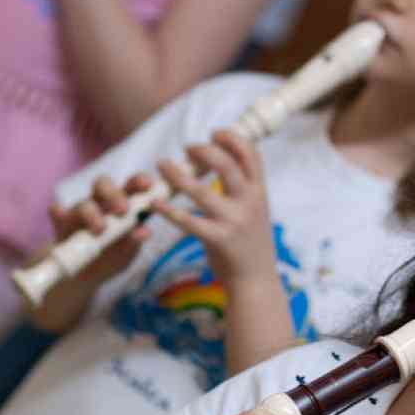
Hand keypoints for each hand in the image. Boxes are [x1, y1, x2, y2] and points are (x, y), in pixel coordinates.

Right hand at [48, 173, 155, 284]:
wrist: (85, 276)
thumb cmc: (112, 257)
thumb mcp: (126, 253)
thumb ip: (134, 241)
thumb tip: (145, 232)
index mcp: (121, 204)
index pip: (130, 185)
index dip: (139, 181)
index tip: (148, 185)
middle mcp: (100, 204)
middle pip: (103, 185)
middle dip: (113, 194)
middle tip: (123, 211)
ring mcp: (79, 214)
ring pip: (83, 203)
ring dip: (92, 212)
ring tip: (101, 229)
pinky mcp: (62, 226)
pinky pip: (56, 213)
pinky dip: (58, 212)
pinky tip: (60, 214)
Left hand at [154, 130, 276, 285]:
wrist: (256, 281)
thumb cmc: (249, 243)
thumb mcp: (255, 211)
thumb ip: (242, 188)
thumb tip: (221, 160)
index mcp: (259, 192)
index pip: (251, 154)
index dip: (232, 138)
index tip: (214, 133)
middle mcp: (250, 203)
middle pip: (227, 165)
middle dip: (204, 150)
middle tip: (187, 148)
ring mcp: (234, 222)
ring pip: (202, 191)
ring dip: (177, 175)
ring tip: (162, 164)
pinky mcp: (218, 240)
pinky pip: (188, 221)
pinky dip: (168, 210)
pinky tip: (155, 202)